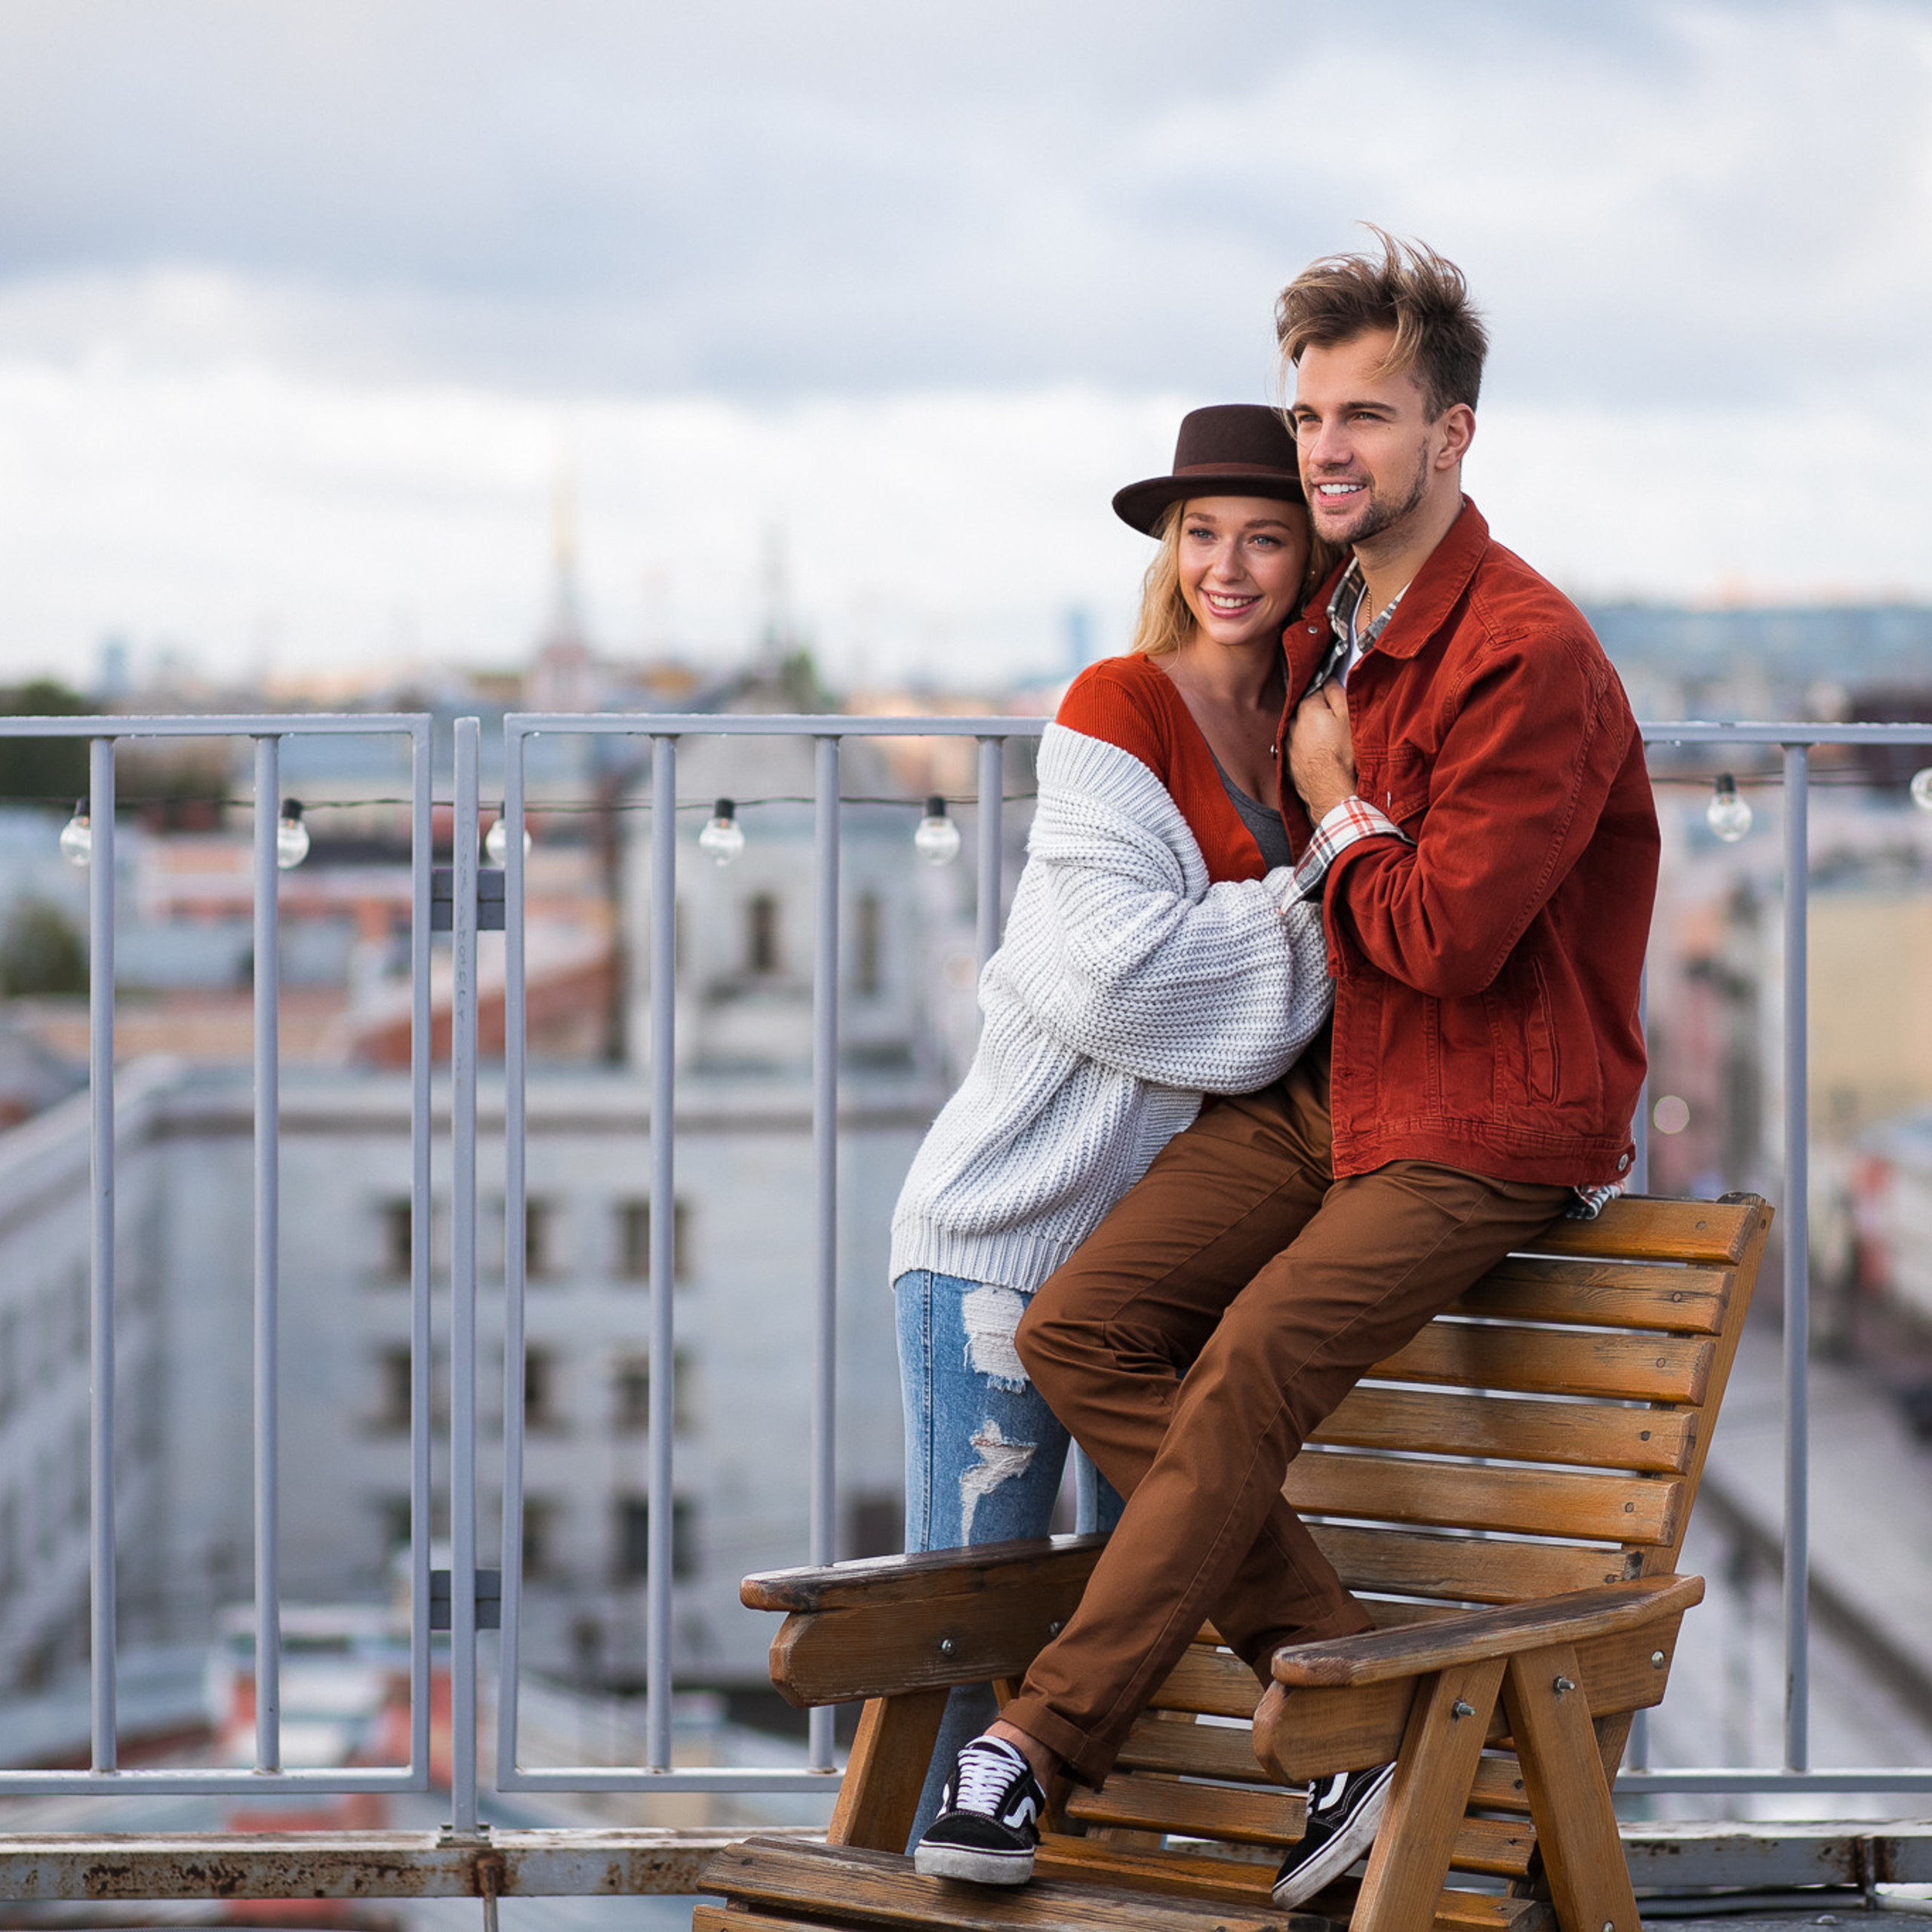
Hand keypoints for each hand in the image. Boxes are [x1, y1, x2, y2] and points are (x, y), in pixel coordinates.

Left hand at [1288, 681, 1355, 822]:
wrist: (1330, 789)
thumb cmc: (1341, 754)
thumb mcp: (1347, 716)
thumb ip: (1336, 693)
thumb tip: (1329, 681)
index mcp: (1306, 708)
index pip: (1319, 693)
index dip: (1332, 701)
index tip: (1340, 710)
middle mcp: (1292, 724)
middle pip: (1309, 713)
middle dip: (1322, 718)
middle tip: (1338, 731)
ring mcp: (1288, 744)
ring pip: (1302, 731)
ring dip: (1313, 735)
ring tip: (1330, 747)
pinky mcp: (1288, 762)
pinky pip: (1298, 750)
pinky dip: (1308, 752)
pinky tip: (1321, 758)